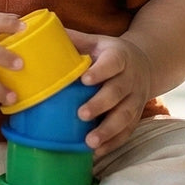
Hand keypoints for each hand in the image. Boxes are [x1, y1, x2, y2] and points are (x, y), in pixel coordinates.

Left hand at [67, 30, 154, 158]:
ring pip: (125, 116)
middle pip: (118, 93)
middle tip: (81, 114)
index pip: (113, 63)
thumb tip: (40, 32)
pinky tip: (97, 152)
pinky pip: (126, 132)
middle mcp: (131, 79)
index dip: (101, 71)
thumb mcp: (96, 42)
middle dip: (100, 104)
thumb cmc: (109, 54)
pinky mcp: (135, 117)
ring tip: (90, 142)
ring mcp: (135, 100)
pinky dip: (113, 144)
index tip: (85, 79)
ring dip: (108, 130)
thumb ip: (73, 40)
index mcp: (119, 57)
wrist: (144, 64)